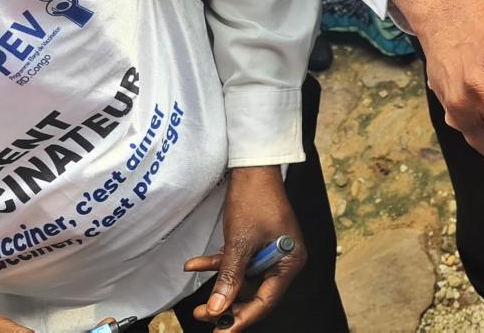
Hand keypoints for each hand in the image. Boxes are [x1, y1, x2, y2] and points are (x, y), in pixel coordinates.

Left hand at [183, 166, 303, 330]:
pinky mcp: (256, 243)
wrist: (251, 166)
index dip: (243, 318)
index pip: (266, 301)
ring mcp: (269, 251)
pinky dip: (218, 265)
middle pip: (255, 294)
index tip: (221, 331)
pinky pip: (237, 262)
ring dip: (220, 286)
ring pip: (243, 280)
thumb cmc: (255, 200)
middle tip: (204, 316)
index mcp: (289, 262)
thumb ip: (229, 278)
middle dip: (228, 305)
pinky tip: (194, 265)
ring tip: (197, 302)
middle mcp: (283, 260)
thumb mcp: (239, 244)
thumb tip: (218, 308)